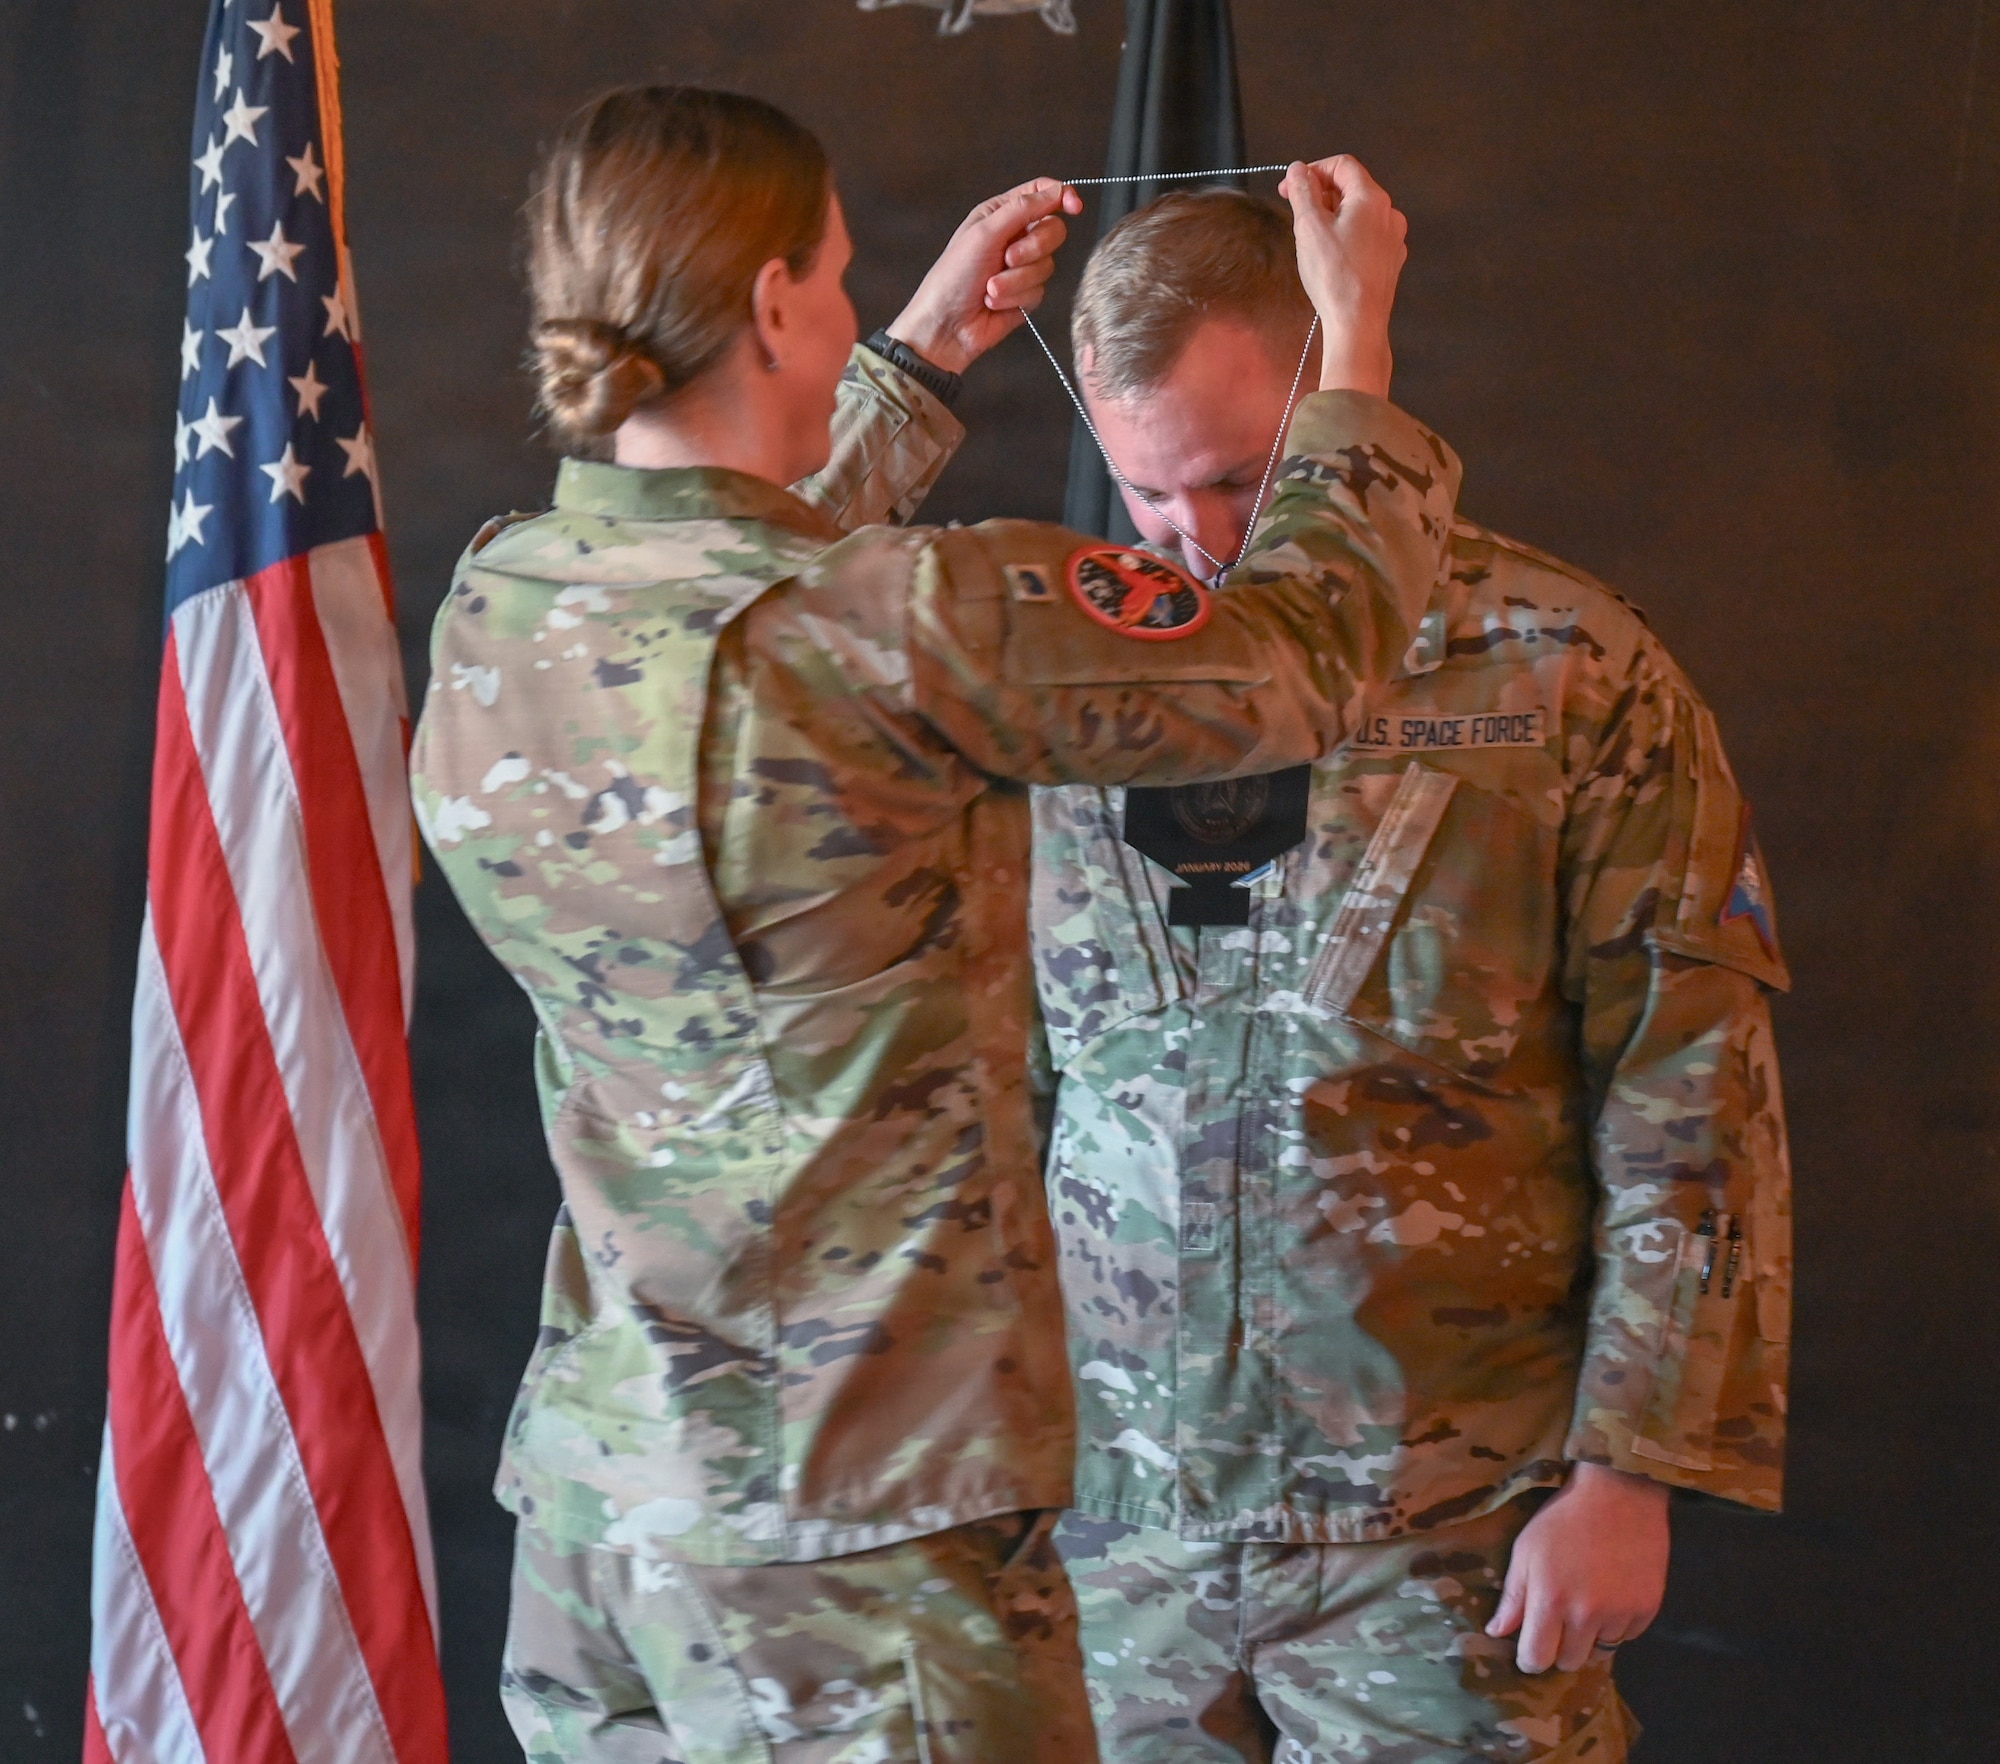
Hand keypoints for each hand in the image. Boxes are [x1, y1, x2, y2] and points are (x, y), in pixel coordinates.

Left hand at [887, 178, 1084, 375]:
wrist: (946, 325)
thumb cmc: (953, 277)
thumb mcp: (984, 233)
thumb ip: (1022, 209)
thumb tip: (1056, 191)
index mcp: (1001, 214)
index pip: (1041, 193)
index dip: (1062, 195)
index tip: (1074, 206)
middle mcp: (1014, 237)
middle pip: (1053, 230)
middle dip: (1033, 247)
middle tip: (1008, 258)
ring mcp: (1022, 267)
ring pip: (1047, 265)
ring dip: (1017, 279)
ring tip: (990, 287)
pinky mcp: (1026, 294)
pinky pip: (1039, 290)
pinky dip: (1015, 297)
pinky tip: (993, 302)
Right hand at [1280, 154, 1407, 396]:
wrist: (1358, 323)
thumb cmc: (1334, 277)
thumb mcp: (1309, 227)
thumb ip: (1303, 192)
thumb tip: (1298, 170)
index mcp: (1371, 198)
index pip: (1342, 165)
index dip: (1313, 170)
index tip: (1290, 186)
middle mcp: (1388, 213)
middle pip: (1351, 188)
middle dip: (1321, 194)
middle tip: (1296, 211)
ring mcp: (1392, 238)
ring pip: (1358, 213)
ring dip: (1333, 216)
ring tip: (1312, 238)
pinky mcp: (1390, 260)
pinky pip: (1366, 236)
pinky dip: (1346, 236)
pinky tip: (1331, 256)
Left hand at [1486, 1464, 1670, 1673]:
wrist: (1619, 1495)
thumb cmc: (1563, 1519)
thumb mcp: (1526, 1549)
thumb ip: (1513, 1597)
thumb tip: (1496, 1633)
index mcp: (1550, 1600)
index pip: (1537, 1659)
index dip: (1530, 1657)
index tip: (1530, 1644)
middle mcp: (1586, 1615)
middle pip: (1569, 1662)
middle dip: (1560, 1648)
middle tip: (1559, 1620)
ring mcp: (1620, 1615)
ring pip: (1599, 1652)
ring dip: (1590, 1637)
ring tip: (1587, 1602)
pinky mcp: (1647, 1610)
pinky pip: (1626, 1638)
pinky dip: (1616, 1626)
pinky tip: (1611, 1595)